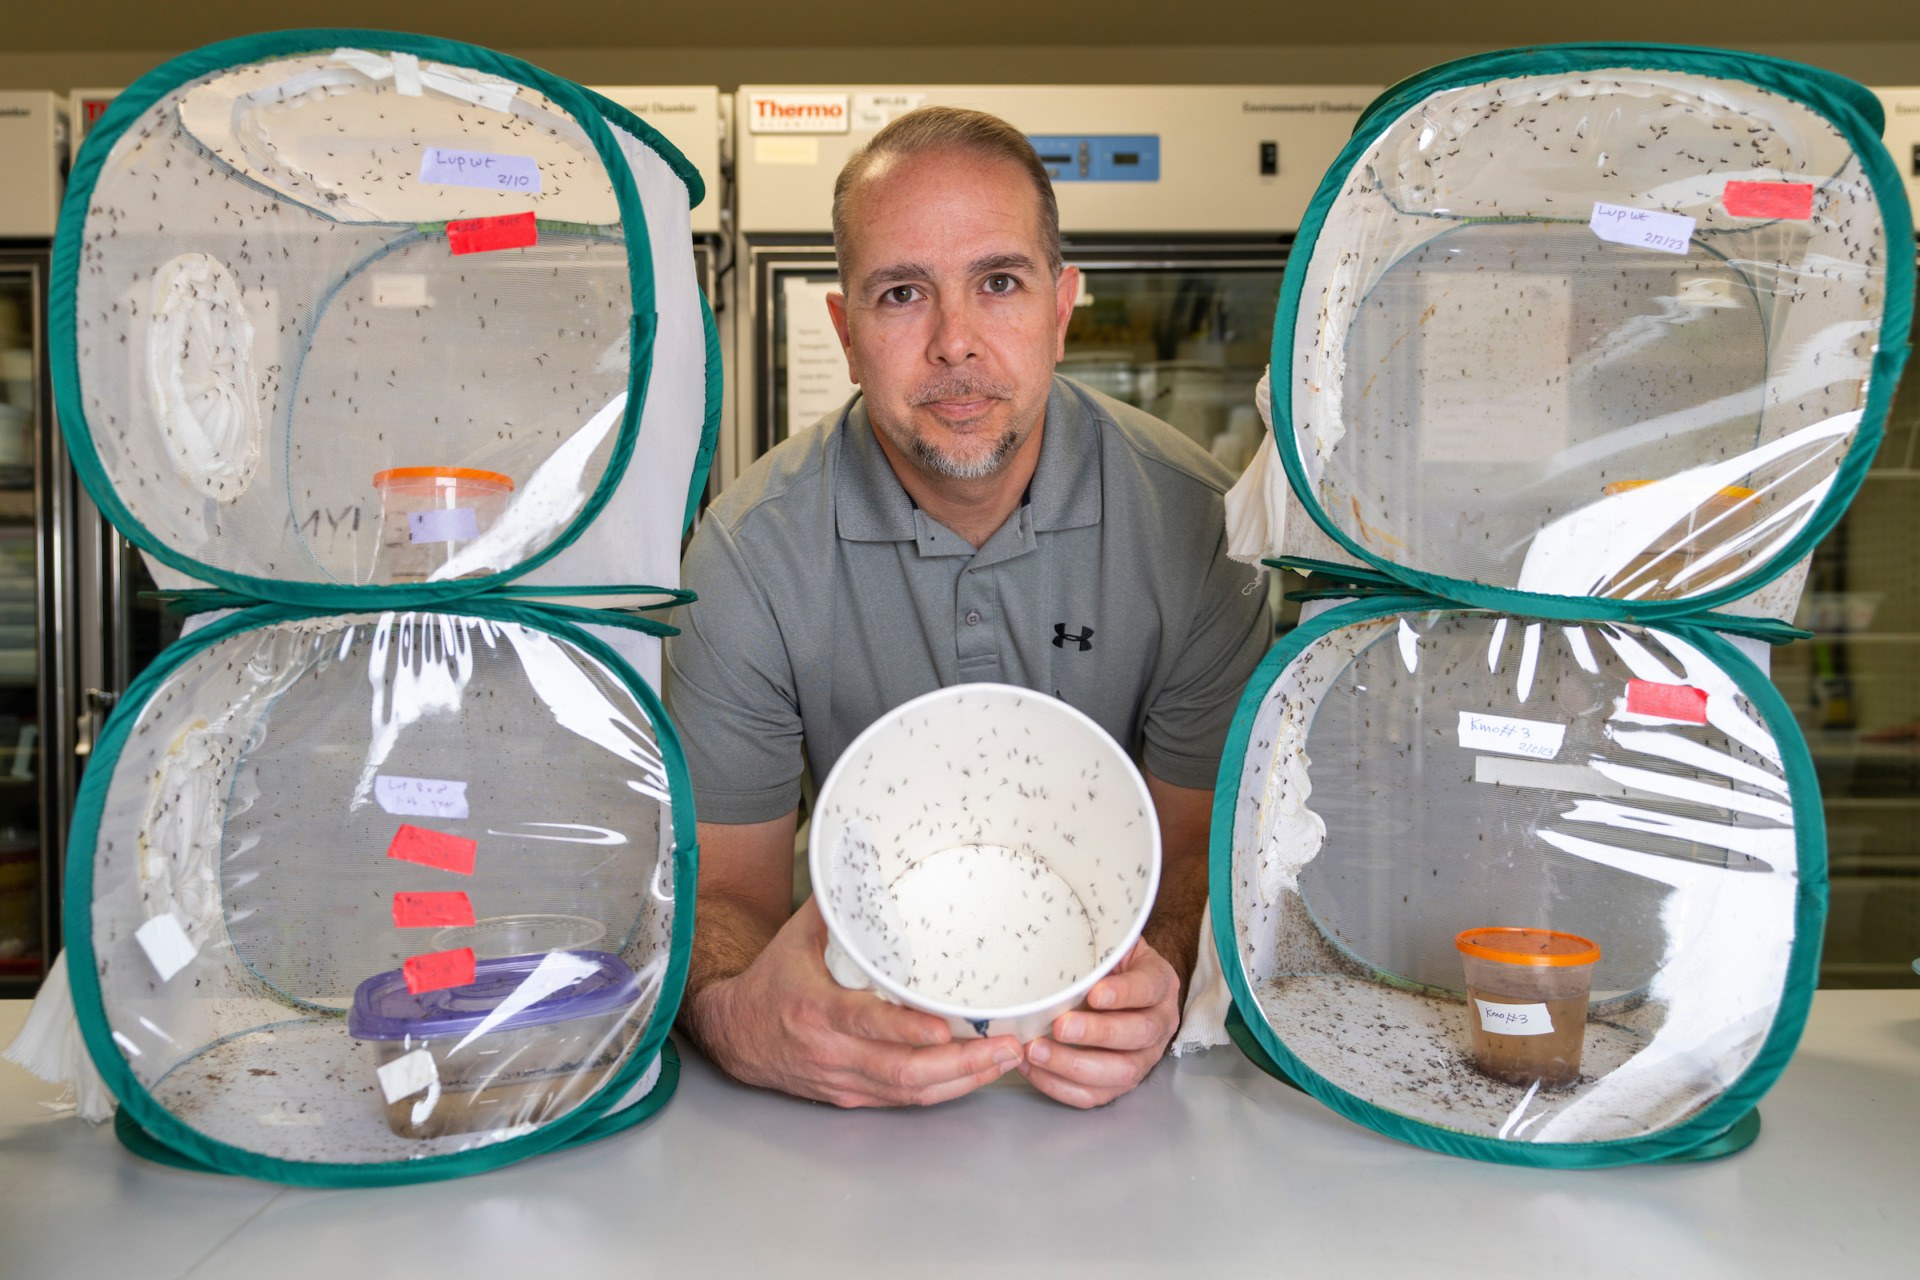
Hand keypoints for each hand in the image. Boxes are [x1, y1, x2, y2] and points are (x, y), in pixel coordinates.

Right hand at [694, 897, 1024, 1107]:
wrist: (734, 1035)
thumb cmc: (773, 980)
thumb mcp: (797, 936)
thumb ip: (839, 904)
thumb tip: (865, 855)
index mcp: (816, 1009)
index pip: (867, 1024)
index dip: (907, 1030)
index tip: (945, 1027)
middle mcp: (831, 1052)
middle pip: (903, 1071)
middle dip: (961, 1062)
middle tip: (1005, 1046)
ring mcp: (843, 1079)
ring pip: (909, 1092)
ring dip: (962, 1080)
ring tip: (1005, 1060)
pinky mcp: (852, 1097)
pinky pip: (903, 1100)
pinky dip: (943, 1091)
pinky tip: (975, 1076)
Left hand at [1017, 939, 1179, 1108]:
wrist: (1122, 991)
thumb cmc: (1110, 966)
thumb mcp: (1112, 946)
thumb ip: (1098, 945)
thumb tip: (1055, 931)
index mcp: (1159, 984)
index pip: (1148, 988)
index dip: (1123, 993)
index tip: (1094, 993)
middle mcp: (1160, 1024)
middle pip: (1138, 1034)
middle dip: (1097, 1034)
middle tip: (1059, 1026)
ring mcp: (1144, 1058)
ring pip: (1120, 1072)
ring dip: (1074, 1065)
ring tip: (1036, 1051)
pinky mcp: (1121, 1084)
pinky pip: (1096, 1096)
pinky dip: (1062, 1086)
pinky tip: (1035, 1069)